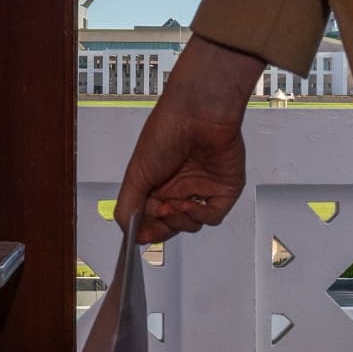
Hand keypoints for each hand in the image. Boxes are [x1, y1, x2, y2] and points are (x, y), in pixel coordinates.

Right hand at [115, 36, 266, 242]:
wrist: (198, 114)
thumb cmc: (166, 132)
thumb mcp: (137, 172)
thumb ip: (128, 205)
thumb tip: (127, 230)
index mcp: (158, 183)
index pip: (152, 218)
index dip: (146, 230)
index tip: (139, 237)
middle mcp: (180, 187)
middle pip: (172, 225)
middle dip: (162, 228)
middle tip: (157, 218)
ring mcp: (203, 189)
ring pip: (192, 224)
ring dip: (180, 222)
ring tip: (172, 207)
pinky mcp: (224, 189)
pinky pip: (213, 215)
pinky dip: (199, 216)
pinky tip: (190, 205)